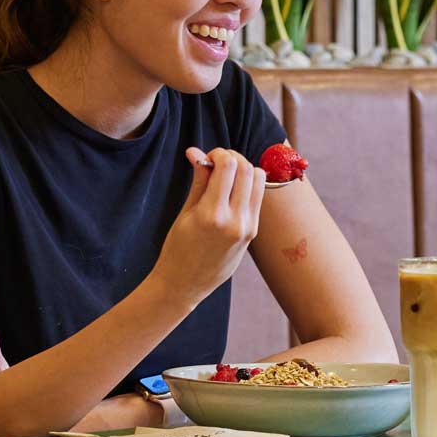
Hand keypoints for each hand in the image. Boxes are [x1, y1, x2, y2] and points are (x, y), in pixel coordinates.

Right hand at [152, 147, 264, 300]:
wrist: (185, 284)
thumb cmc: (177, 249)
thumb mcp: (185, 212)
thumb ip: (198, 180)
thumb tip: (196, 152)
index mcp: (212, 214)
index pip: (229, 166)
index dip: (219, 153)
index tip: (207, 157)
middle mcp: (235, 221)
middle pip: (247, 169)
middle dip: (233, 157)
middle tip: (217, 162)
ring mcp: (247, 228)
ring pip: (259, 181)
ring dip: (244, 170)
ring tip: (225, 176)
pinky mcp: (252, 233)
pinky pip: (257, 198)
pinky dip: (248, 186)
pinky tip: (231, 191)